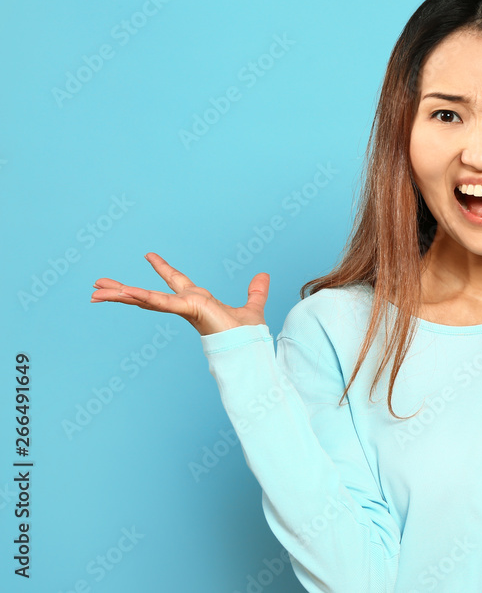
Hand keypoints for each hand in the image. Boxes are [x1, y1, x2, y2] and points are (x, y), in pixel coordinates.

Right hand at [90, 252, 269, 336]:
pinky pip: (162, 301)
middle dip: (124, 289)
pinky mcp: (189, 310)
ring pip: (147, 298)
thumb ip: (256, 291)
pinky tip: (125, 292)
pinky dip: (144, 296)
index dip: (162, 269)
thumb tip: (264, 275)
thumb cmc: (249, 335)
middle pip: (149, 294)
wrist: (252, 348)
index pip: (175, 281)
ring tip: (95, 291)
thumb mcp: (252, 306)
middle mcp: (187, 304)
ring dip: (121, 294)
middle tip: (98, 284)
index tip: (149, 255)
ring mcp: (185, 308)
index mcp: (197, 301)